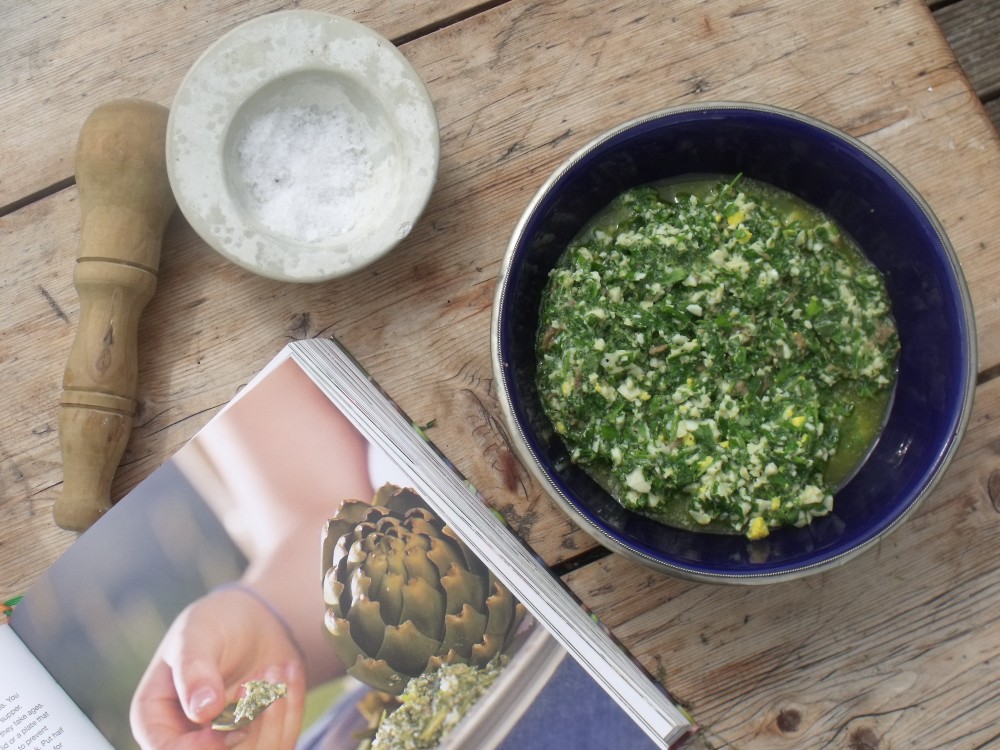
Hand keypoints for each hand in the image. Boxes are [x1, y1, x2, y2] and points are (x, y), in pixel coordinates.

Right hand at [130, 585, 305, 748]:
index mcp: (155, 720)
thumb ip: (194, 671)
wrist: (252, 620)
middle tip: (263, 675)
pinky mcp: (260, 738)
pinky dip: (291, 708)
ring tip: (275, 668)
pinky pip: (283, 741)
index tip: (234, 725)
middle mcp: (187, 739)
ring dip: (274, 715)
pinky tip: (289, 672)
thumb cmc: (214, 624)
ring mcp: (225, 742)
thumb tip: (201, 711)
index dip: (200, 748)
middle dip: (248, 727)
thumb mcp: (197, 635)